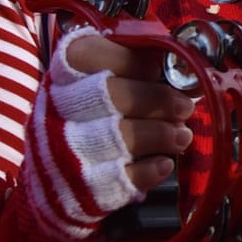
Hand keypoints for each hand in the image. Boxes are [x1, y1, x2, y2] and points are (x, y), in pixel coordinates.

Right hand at [66, 34, 195, 192]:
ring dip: (159, 135)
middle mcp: (55, 109)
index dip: (130, 60)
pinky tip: (164, 164)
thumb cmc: (96, 113)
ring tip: (182, 136)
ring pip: (116, 137)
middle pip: (108, 95)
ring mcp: (62, 150)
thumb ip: (138, 64)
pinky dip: (146, 171)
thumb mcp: (106, 80)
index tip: (158, 69)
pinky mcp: (78, 187)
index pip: (89, 54)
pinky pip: (118, 178)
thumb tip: (186, 60)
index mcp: (63, 73)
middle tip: (185, 107)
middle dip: (157, 99)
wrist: (56, 178)